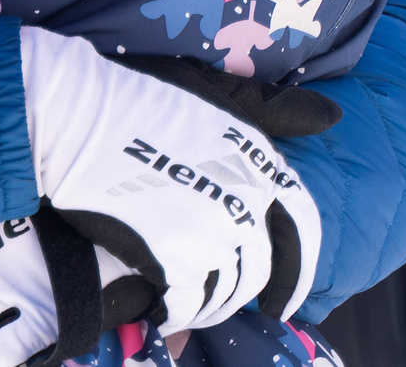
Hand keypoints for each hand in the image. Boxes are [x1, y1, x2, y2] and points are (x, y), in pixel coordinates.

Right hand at [22, 28, 329, 334]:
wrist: (74, 116)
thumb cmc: (139, 93)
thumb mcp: (216, 91)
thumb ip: (275, 108)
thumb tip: (331, 117)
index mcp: (261, 166)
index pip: (302, 230)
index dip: (297, 272)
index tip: (283, 300)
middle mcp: (245, 207)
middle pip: (258, 271)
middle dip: (244, 291)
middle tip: (222, 299)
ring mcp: (210, 237)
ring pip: (224, 293)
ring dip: (207, 303)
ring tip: (185, 300)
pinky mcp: (170, 261)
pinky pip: (185, 306)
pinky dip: (175, 313)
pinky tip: (160, 307)